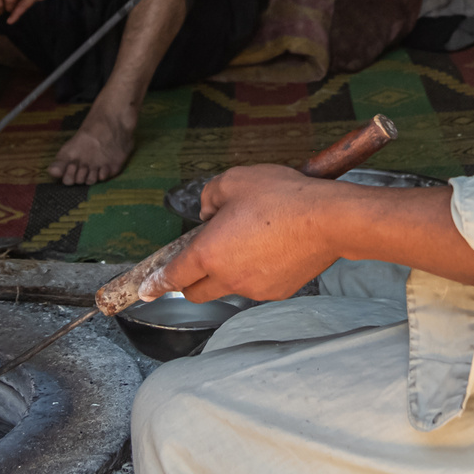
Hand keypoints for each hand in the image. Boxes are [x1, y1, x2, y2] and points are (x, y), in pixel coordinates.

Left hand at [144, 165, 341, 302]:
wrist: (328, 220)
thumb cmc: (280, 197)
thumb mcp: (234, 180)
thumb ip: (210, 197)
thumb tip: (209, 213)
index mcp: (209, 253)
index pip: (173, 275)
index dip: (156, 283)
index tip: (145, 290)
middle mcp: (228, 278)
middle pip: (196, 292)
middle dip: (189, 282)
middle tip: (198, 260)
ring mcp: (254, 288)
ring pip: (228, 286)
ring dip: (227, 272)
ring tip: (249, 240)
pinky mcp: (278, 291)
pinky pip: (256, 284)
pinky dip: (255, 271)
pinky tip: (272, 247)